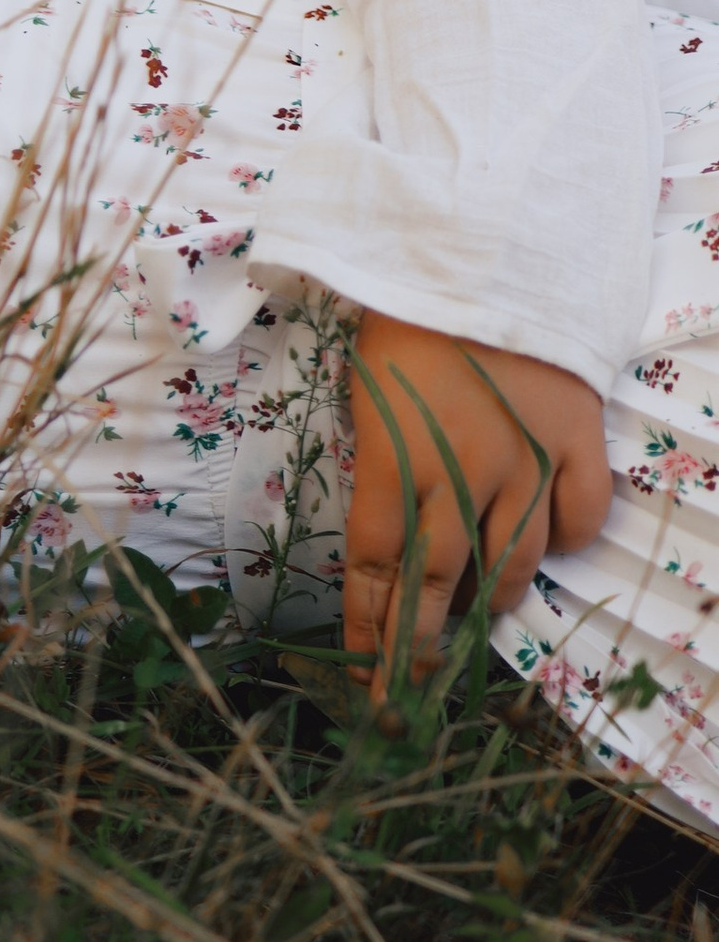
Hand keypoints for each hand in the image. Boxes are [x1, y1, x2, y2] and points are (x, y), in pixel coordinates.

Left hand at [344, 314, 611, 671]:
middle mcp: (463, 473)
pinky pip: (577, 516)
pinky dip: (559, 540)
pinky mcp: (580, 438)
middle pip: (438, 583)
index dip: (368, 629)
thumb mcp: (364, 387)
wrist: (489, 248)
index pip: (373, 566)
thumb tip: (381, 526)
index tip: (362, 680)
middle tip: (410, 693)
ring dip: (487, 600)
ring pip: (510, 561)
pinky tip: (542, 546)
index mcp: (395, 458)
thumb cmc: (407, 311)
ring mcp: (528, 460)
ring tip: (471, 625)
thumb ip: (376, 460)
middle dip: (420, 647)